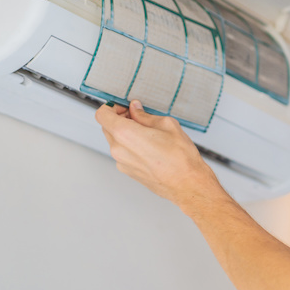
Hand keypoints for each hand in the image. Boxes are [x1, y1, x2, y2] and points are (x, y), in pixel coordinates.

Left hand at [95, 101, 230, 213]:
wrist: (187, 183)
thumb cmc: (180, 158)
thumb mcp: (166, 125)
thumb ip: (145, 116)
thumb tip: (136, 110)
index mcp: (125, 134)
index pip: (102, 115)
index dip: (112, 107)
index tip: (123, 106)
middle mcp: (119, 150)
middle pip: (107, 127)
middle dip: (120, 119)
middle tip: (138, 116)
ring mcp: (121, 162)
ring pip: (115, 140)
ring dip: (125, 133)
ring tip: (147, 132)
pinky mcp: (127, 171)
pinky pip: (122, 153)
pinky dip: (130, 146)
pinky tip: (149, 146)